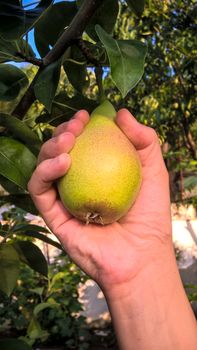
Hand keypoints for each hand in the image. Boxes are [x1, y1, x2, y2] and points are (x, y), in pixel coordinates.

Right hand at [28, 109, 171, 292]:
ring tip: (66, 140)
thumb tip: (120, 112)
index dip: (77, 126)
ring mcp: (63, 200)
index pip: (79, 145)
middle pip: (57, 153)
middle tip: (74, 125)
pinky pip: (39, 190)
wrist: (142, 254)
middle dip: (61, 133)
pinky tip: (63, 161)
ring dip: (49, 148)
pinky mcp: (54, 216)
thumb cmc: (150, 214)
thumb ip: (144, 139)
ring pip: (43, 168)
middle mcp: (77, 185)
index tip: (85, 115)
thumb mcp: (154, 169)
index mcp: (95, 174)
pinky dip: (45, 171)